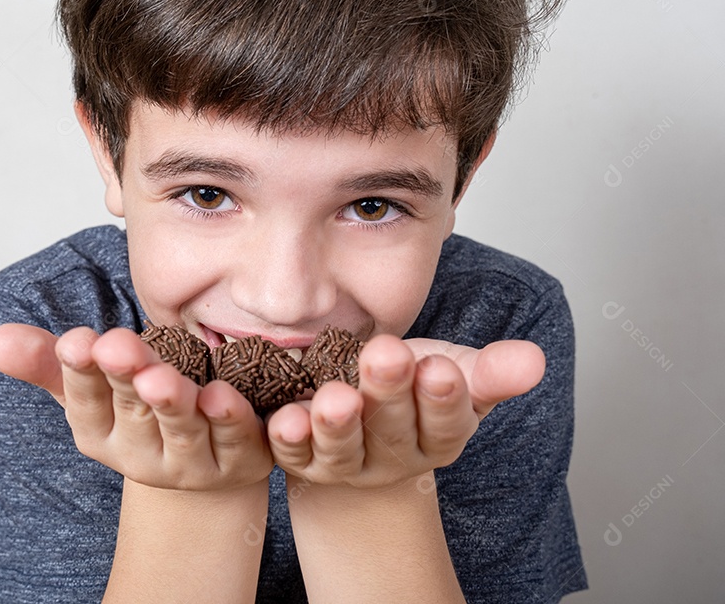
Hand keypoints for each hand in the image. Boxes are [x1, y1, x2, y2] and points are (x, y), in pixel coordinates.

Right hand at [0, 324, 272, 489]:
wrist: (205, 466)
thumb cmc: (140, 410)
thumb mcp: (90, 385)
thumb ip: (47, 361)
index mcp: (101, 433)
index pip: (85, 402)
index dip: (81, 372)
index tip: (77, 342)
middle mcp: (143, 453)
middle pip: (133, 410)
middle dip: (124, 378)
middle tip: (115, 348)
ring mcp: (193, 462)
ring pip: (182, 429)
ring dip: (172, 402)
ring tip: (162, 378)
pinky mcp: (240, 460)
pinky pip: (237, 439)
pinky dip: (232, 420)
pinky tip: (225, 396)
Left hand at [266, 334, 543, 488]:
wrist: (357, 412)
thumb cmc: (410, 384)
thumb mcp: (453, 371)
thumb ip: (490, 370)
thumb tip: (534, 360)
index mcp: (437, 436)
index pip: (446, 422)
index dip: (443, 398)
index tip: (440, 368)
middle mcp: (393, 457)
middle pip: (393, 430)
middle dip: (389, 393)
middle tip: (386, 356)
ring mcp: (345, 463)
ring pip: (343, 449)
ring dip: (338, 424)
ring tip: (335, 397)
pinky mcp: (301, 459)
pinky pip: (292, 454)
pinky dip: (288, 438)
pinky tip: (284, 420)